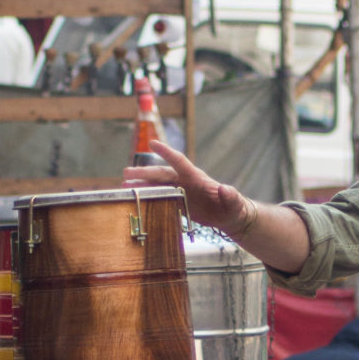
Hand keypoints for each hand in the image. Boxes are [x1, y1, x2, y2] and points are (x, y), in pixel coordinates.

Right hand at [123, 139, 254, 241]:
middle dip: (144, 173)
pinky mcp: (179, 204)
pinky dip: (147, 199)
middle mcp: (185, 182)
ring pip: (157, 187)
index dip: (166, 153)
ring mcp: (181, 192)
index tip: (152, 143)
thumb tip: (226, 189)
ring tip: (124, 186)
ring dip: (141, 186)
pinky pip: (160, 199)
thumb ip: (231, 196)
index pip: (179, 161)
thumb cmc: (234, 207)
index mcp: (197, 177)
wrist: (231, 216)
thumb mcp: (235, 202)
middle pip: (162, 175)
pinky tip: (135, 201)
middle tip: (125, 173)